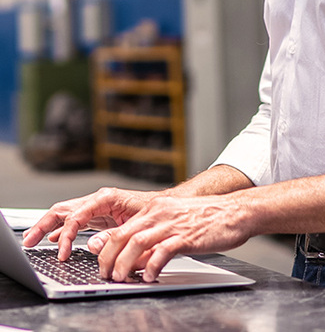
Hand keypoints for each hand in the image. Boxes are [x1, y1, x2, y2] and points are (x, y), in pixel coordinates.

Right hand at [22, 188, 158, 260]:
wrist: (167, 207)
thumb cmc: (155, 211)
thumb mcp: (135, 224)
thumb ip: (114, 235)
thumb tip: (92, 245)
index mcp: (106, 198)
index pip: (76, 215)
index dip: (66, 235)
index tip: (62, 253)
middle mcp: (99, 200)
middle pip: (63, 210)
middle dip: (44, 225)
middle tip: (29, 241)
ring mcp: (97, 207)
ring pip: (65, 214)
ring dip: (48, 226)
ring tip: (32, 240)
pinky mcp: (99, 215)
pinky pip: (74, 221)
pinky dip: (62, 230)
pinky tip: (54, 240)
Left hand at [93, 194, 253, 281]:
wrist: (238, 211)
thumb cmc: (210, 218)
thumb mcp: (176, 223)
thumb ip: (154, 238)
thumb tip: (134, 259)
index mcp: (156, 208)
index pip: (121, 229)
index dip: (106, 251)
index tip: (102, 265)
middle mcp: (161, 213)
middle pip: (122, 236)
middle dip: (109, 260)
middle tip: (107, 276)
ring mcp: (173, 223)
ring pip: (136, 244)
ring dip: (124, 265)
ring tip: (122, 279)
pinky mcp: (187, 235)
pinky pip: (162, 252)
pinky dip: (151, 267)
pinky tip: (151, 277)